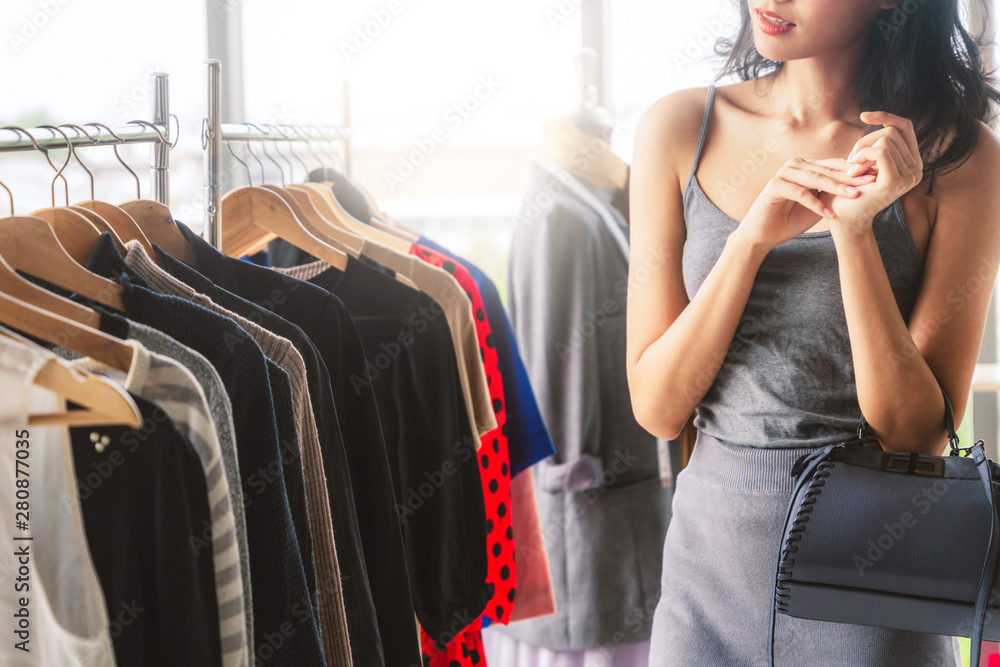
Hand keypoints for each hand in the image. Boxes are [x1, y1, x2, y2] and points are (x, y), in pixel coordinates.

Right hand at [735, 156, 875, 250]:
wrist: (764, 234)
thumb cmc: (791, 219)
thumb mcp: (819, 204)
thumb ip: (834, 192)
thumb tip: (863, 183)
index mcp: (807, 166)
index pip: (835, 165)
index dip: (855, 171)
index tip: (876, 177)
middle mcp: (795, 165)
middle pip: (828, 170)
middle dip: (850, 177)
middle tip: (870, 182)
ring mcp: (784, 173)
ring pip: (816, 178)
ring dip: (836, 188)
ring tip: (854, 195)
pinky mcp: (774, 186)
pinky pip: (800, 193)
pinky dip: (815, 204)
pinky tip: (830, 214)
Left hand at [832, 111, 923, 230]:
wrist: (844, 218)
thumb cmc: (851, 189)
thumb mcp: (866, 161)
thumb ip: (876, 143)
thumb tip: (872, 116)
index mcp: (912, 161)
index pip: (904, 126)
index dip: (885, 116)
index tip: (863, 115)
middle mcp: (917, 168)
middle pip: (892, 131)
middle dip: (865, 141)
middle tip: (851, 160)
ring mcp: (910, 176)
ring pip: (886, 140)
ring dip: (861, 151)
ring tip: (852, 169)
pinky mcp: (896, 182)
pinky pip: (882, 152)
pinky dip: (863, 156)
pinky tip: (853, 171)